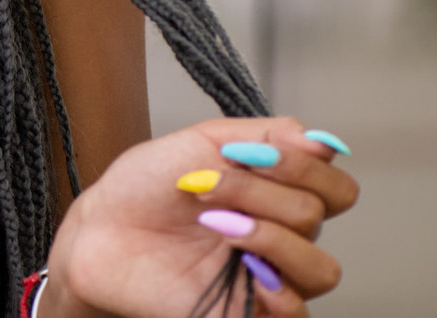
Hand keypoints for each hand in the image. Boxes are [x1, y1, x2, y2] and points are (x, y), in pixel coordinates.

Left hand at [44, 118, 358, 317]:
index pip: (336, 187)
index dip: (305, 166)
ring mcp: (267, 277)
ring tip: (215, 224)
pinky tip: (237, 262)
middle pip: (316, 215)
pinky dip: (277, 287)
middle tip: (206, 185)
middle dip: (258, 190)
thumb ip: (268, 136)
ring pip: (321, 269)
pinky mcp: (246, 312)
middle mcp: (280, 236)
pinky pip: (296, 313)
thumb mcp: (205, 140)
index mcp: (276, 194)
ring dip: (268, 235)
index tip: (249, 153)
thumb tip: (325, 142)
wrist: (100, 230)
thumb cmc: (145, 187)